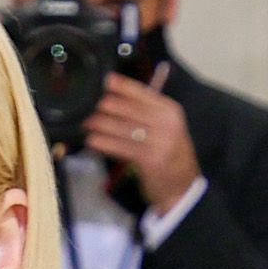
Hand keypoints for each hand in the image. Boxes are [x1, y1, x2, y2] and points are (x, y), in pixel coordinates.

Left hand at [84, 73, 198, 217]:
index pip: (144, 93)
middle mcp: (166, 123)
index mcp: (169, 110)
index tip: (106, 80)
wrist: (182, 188)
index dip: (123, 86)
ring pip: (124, 128)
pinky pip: (122, 148)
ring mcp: (159, 142)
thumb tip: (116, 100)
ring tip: (85, 122)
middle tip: (88, 103)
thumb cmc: (169, 156)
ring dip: (102, 124)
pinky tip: (92, 140)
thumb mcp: (166, 128)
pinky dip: (105, 143)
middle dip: (107, 105)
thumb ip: (147, 114)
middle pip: (131, 109)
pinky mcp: (150, 160)